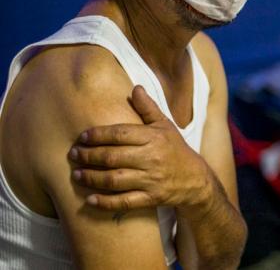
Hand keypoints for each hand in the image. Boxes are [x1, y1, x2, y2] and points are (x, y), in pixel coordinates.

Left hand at [69, 85, 209, 210]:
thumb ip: (148, 108)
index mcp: (154, 138)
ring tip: (77, 174)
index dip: (98, 135)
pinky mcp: (151, 198)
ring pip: (115, 180)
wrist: (195, 179)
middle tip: (73, 154)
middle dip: (88, 156)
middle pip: (112, 157)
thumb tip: (135, 88)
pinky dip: (106, 202)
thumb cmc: (175, 149)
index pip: (120, 134)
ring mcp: (151, 180)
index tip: (82, 137)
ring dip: (92, 177)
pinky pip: (125, 202)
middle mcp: (152, 158)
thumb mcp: (165, 126)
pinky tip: (90, 200)